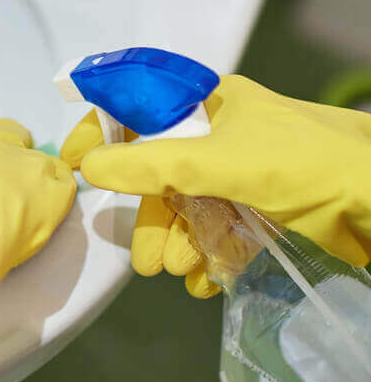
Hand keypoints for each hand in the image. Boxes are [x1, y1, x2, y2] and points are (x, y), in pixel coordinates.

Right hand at [62, 75, 370, 297]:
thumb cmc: (307, 165)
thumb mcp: (221, 162)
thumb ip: (151, 165)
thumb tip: (88, 167)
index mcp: (212, 102)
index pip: (138, 107)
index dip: (101, 131)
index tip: (74, 165)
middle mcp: (223, 132)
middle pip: (161, 171)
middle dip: (152, 218)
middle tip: (146, 262)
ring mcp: (243, 170)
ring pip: (188, 204)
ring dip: (178, 241)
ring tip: (177, 272)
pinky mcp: (264, 205)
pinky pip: (217, 226)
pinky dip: (207, 253)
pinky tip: (206, 279)